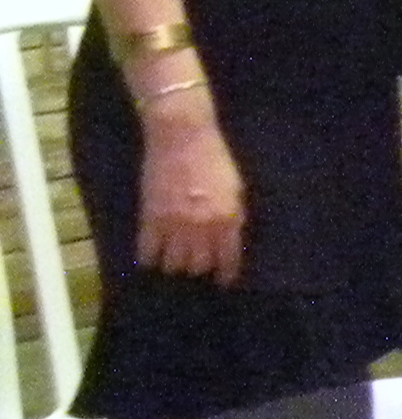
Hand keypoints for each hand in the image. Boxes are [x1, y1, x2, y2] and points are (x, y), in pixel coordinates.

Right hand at [135, 102, 247, 285]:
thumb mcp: (236, 188)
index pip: (228, 258)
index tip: (223, 280)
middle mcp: (202, 227)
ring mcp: (174, 224)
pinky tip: (150, 258)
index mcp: (227, 219)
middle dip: (199, 267)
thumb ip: (234, 215)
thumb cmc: (214, 158)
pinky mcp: (150, 218)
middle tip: (196, 264)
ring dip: (175, 264)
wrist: (182, 138)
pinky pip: (148, 250)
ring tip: (174, 261)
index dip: (226, 273)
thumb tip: (231, 237)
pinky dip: (149, 258)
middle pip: (198, 265)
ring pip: (173, 263)